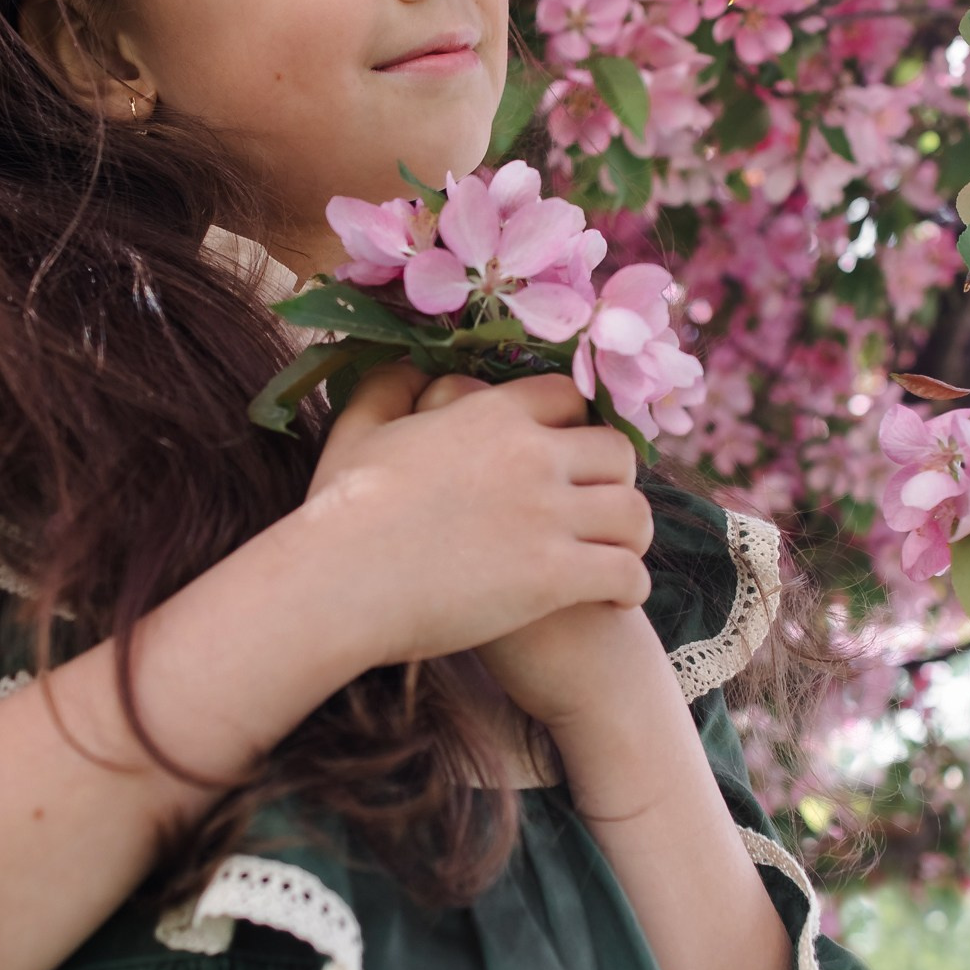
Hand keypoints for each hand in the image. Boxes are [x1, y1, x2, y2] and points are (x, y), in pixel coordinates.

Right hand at [303, 363, 652, 674]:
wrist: (335, 584)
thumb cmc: (338, 514)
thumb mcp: (356, 433)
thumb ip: (387, 390)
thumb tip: (411, 370)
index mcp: (490, 416)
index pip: (568, 398)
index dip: (577, 424)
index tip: (573, 452)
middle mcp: (531, 456)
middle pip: (616, 452)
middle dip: (615, 479)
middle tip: (601, 507)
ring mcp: (547, 516)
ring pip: (633, 513)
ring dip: (631, 535)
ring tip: (618, 554)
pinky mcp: (553, 576)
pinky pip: (625, 574)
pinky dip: (629, 587)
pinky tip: (615, 599)